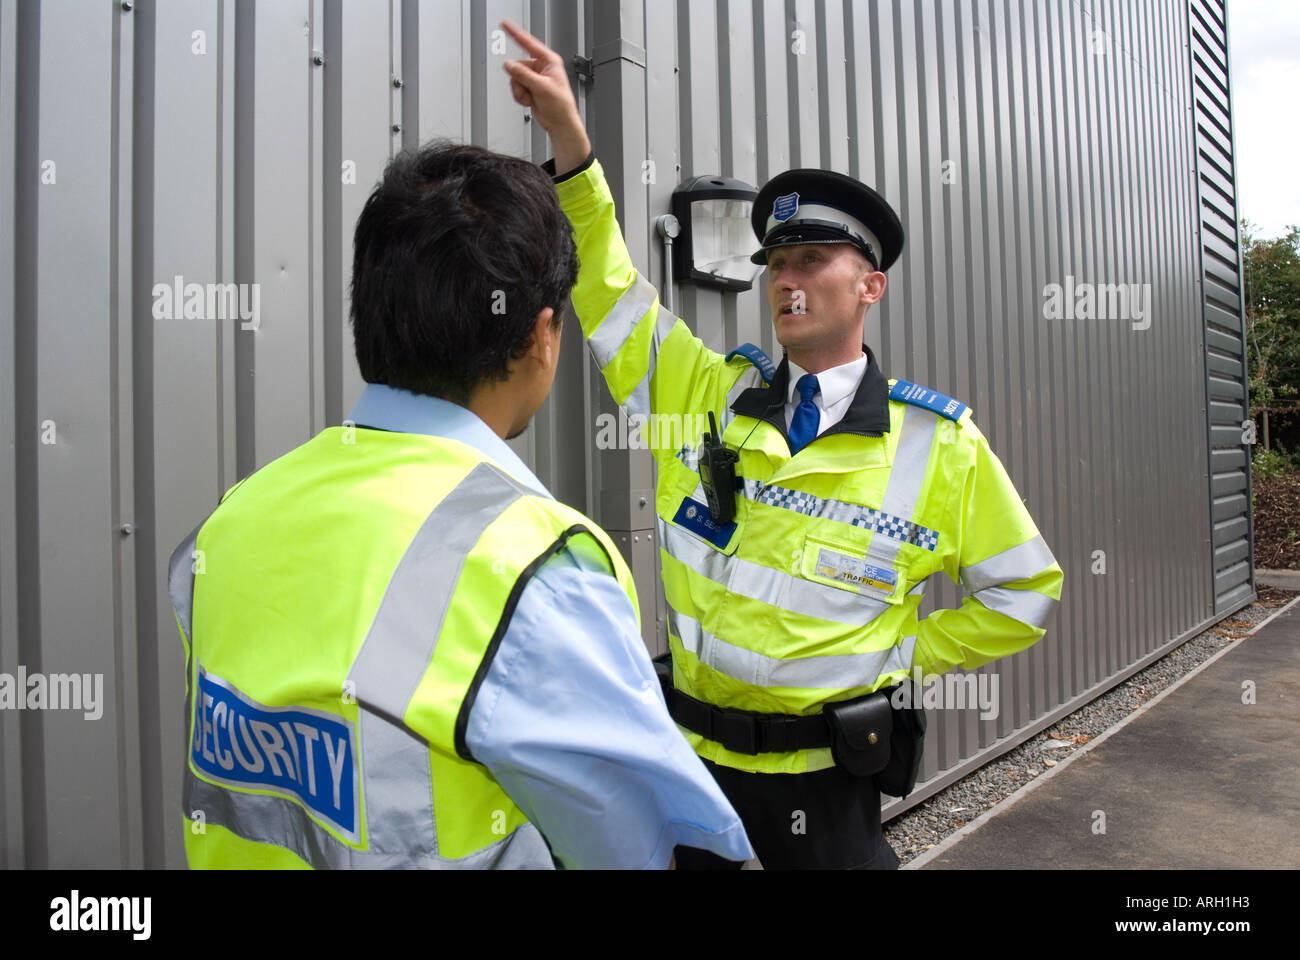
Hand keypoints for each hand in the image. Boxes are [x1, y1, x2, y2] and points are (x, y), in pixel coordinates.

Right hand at [500, 18, 590, 174]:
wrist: (560, 123)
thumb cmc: (560, 105)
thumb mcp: (541, 87)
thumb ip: (523, 74)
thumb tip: (509, 65)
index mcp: (549, 61)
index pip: (529, 44)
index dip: (516, 34)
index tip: (505, 25)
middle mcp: (541, 68)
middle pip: (518, 65)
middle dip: (519, 80)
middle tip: (527, 89)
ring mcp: (534, 78)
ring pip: (515, 78)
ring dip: (519, 90)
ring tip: (529, 97)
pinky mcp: (529, 88)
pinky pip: (516, 87)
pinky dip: (519, 96)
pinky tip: (529, 101)